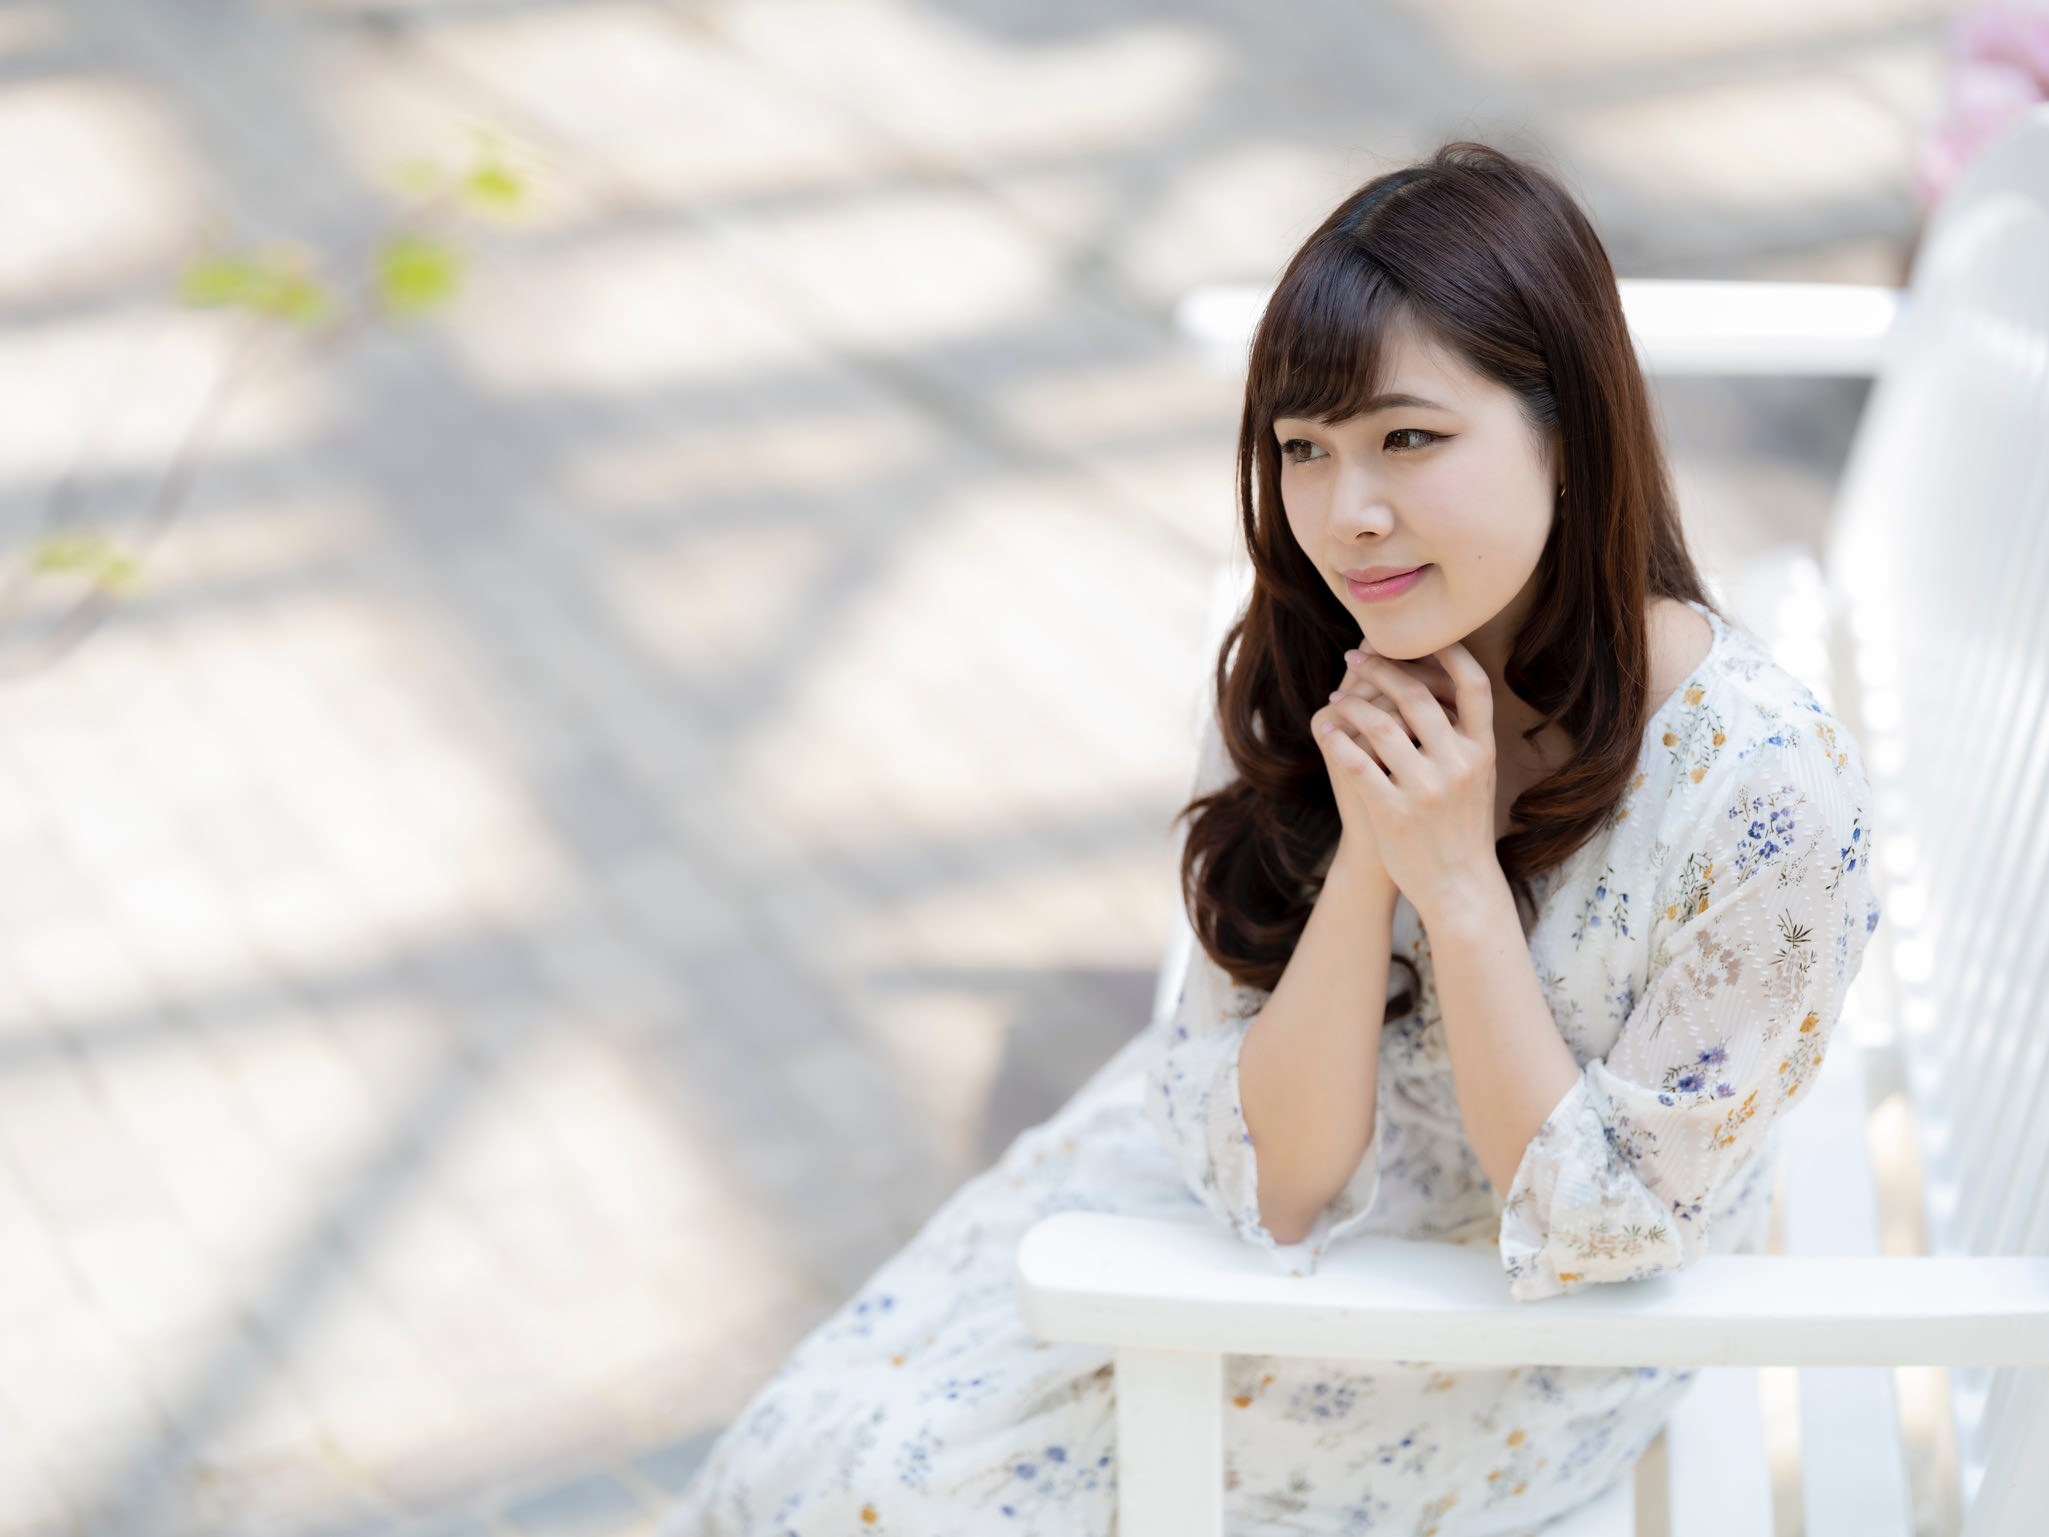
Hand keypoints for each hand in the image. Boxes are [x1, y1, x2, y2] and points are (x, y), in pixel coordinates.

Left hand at [1313, 642, 1500, 923]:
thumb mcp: (1479, 778)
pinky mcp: (1394, 813)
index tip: (1419, 635)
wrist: (1459, 887)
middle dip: (1382, 669)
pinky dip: (1338, 741)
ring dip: (1352, 703)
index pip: (1474, 685)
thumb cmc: (1463, 828)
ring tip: (1337, 697)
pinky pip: (1357, 764)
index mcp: (1482, 751)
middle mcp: (1458, 765)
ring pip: (1381, 725)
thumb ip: (1462, 737)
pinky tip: (1327, 730)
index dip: (1449, 653)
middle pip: (1417, 696)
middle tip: (1357, 656)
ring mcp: (1426, 790)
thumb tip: (1437, 688)